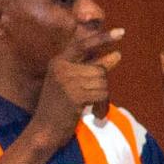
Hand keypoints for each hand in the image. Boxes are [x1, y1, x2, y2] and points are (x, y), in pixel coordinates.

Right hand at [29, 25, 120, 146]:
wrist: (43, 131)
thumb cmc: (58, 109)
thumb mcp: (72, 85)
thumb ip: (92, 68)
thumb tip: (117, 55)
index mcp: (59, 61)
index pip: (84, 44)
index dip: (102, 38)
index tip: (121, 32)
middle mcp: (62, 67)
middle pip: (99, 69)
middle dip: (103, 86)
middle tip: (97, 101)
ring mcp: (67, 80)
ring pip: (102, 82)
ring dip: (103, 98)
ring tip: (94, 109)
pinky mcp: (74, 94)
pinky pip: (102, 94)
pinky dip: (103, 106)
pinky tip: (96, 115)